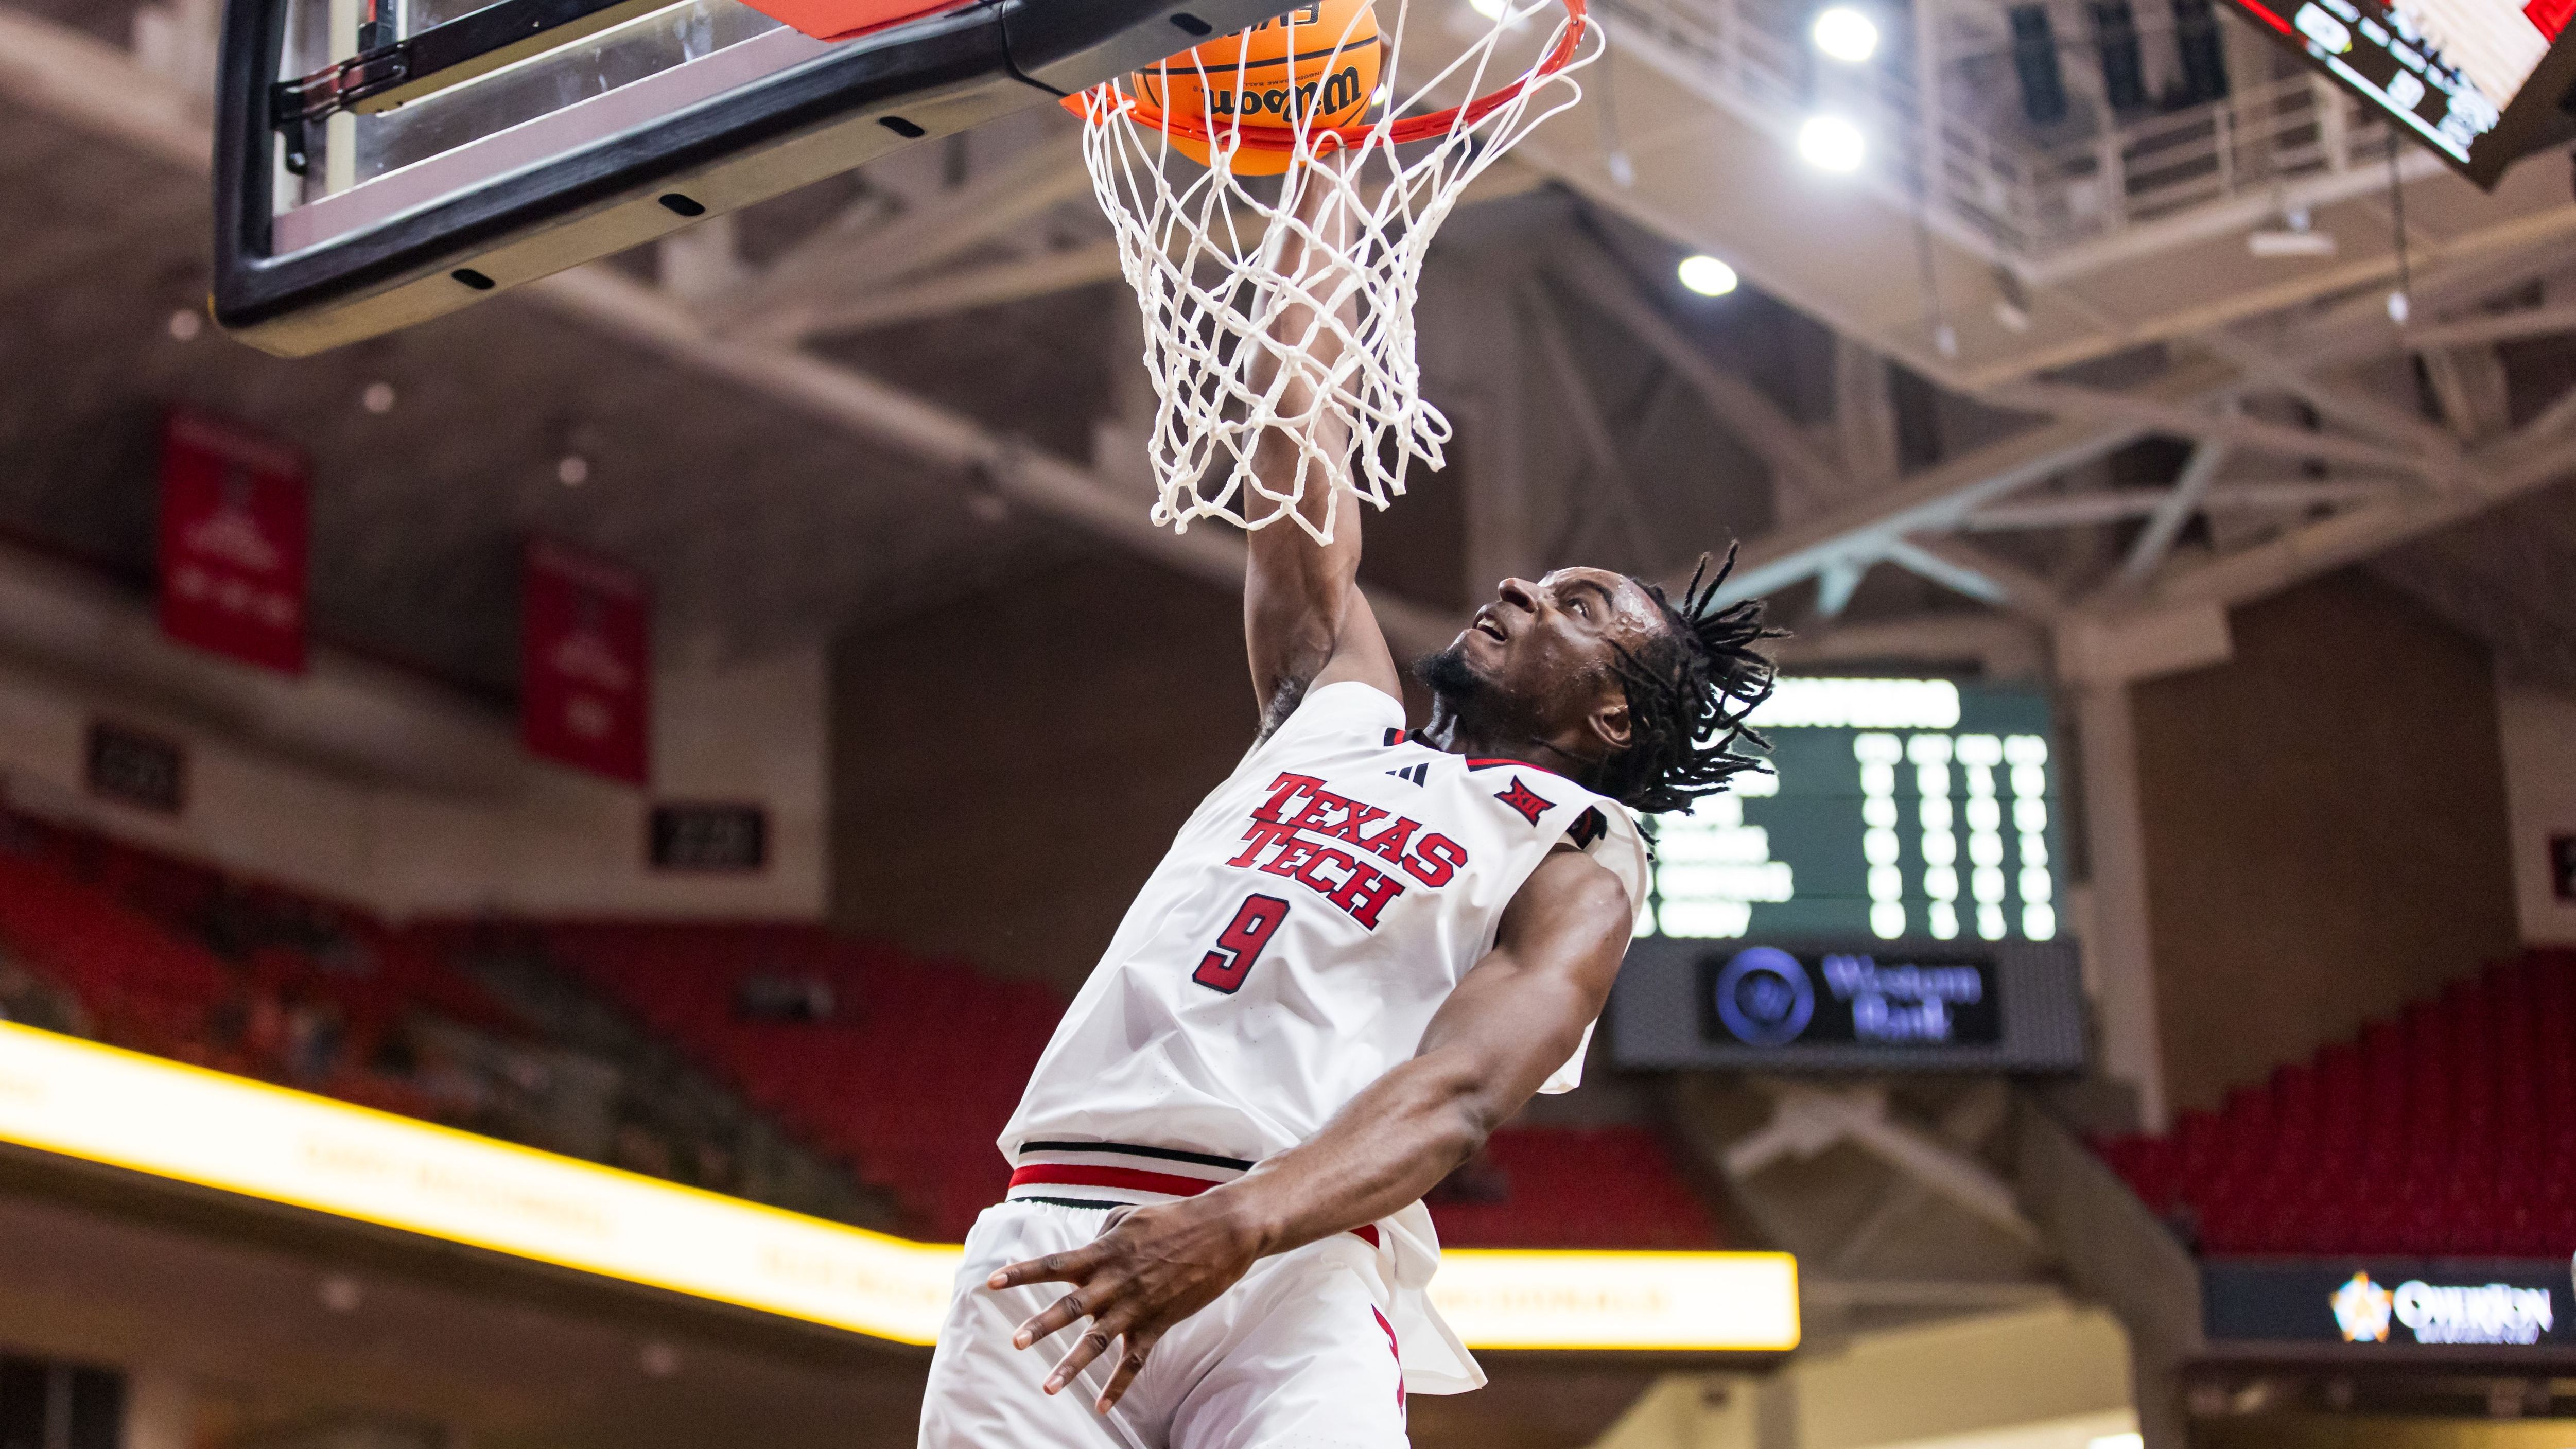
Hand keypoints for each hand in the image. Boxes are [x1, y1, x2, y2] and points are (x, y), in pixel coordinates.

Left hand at [988, 1196, 1266, 1412]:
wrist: (1221, 1232)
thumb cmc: (1173, 1218)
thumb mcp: (1129, 1217)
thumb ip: (1101, 1235)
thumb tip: (1086, 1247)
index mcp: (1103, 1253)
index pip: (1053, 1265)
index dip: (1022, 1273)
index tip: (992, 1282)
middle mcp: (1114, 1282)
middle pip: (1070, 1308)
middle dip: (1041, 1326)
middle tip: (1016, 1343)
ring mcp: (1136, 1306)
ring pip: (1097, 1342)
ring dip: (1071, 1366)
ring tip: (1047, 1387)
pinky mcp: (1158, 1324)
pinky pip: (1134, 1362)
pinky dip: (1117, 1387)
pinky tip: (1101, 1408)